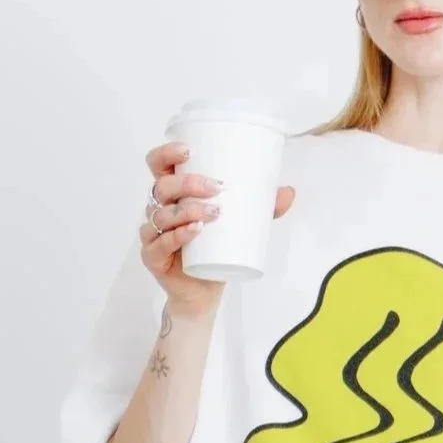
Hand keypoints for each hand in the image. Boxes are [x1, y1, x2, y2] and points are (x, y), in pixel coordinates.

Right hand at [139, 141, 294, 314]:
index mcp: (173, 194)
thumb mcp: (240, 225)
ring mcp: (153, 234)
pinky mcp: (153, 257)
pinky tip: (195, 230)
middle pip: (163, 187)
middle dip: (188, 183)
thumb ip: (263, 209)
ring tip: (215, 213)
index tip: (188, 151)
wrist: (204, 292)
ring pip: (163, 214)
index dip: (166, 154)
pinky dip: (179, 235)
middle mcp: (159, 210)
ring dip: (189, 209)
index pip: (158, 165)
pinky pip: (160, 243)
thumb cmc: (215, 251)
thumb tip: (289, 192)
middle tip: (217, 188)